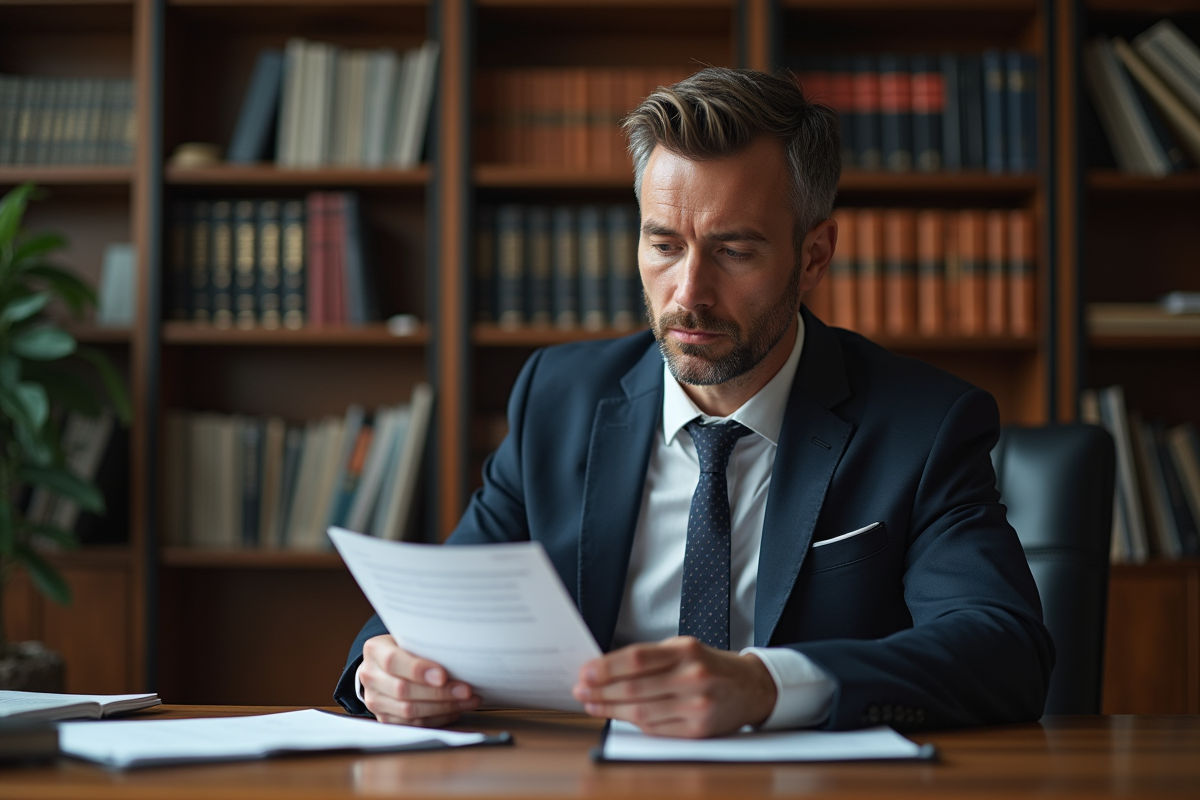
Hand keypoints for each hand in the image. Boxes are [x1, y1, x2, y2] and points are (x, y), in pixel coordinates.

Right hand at [359, 635, 480, 725]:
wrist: (385, 664)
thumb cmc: (406, 647)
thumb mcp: (410, 637)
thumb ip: (426, 644)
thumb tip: (459, 653)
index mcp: (374, 650)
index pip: (393, 661)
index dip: (418, 670)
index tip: (443, 675)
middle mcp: (369, 676)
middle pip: (403, 690)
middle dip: (439, 692)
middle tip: (466, 690)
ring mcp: (374, 700)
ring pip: (409, 711)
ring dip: (444, 707)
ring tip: (468, 700)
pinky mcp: (384, 718)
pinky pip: (413, 724)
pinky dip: (438, 718)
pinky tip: (456, 709)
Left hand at [571, 636, 776, 737]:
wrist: (751, 688)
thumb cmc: (709, 666)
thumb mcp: (683, 649)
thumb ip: (649, 658)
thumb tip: (604, 669)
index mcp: (686, 651)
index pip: (637, 659)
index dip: (606, 667)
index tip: (585, 672)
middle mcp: (693, 676)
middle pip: (635, 687)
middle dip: (601, 691)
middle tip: (580, 691)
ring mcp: (697, 705)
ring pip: (641, 712)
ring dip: (610, 709)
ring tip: (592, 705)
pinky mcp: (698, 729)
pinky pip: (656, 729)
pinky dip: (632, 723)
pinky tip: (618, 716)